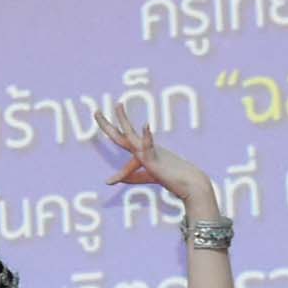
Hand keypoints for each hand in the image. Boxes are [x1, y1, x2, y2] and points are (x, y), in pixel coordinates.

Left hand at [91, 102, 213, 216]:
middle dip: (107, 124)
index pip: (123, 143)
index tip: (103, 143)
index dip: (109, 140)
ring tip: (118, 105)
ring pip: (131, 137)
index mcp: (141, 151)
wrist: (191, 183)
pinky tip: (145, 126)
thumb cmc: (171, 178)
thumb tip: (108, 181)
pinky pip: (148, 147)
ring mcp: (149, 152)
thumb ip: (131, 176)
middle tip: (96, 111)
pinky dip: (146, 137)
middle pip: (121, 136)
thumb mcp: (147, 176)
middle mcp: (143, 149)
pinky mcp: (155, 159)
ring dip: (124, 121)